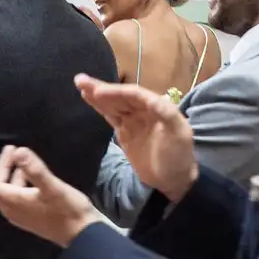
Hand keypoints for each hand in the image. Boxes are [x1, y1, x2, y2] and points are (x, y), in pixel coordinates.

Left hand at [0, 140, 102, 247]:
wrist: (84, 236)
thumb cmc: (69, 211)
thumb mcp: (53, 188)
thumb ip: (35, 170)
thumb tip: (18, 151)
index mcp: (10, 201)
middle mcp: (9, 208)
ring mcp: (19, 211)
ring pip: (4, 187)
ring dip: (5, 168)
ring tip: (12, 150)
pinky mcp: (29, 212)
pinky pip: (14, 192)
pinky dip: (16, 177)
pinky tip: (27, 169)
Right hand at [75, 75, 198, 202]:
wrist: (172, 179)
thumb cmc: (178, 156)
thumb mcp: (178, 134)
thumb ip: (167, 115)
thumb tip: (152, 99)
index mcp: (158, 107)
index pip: (134, 95)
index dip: (116, 92)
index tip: (98, 92)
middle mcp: (145, 109)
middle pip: (121, 96)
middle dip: (102, 88)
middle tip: (81, 80)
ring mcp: (133, 120)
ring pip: (114, 104)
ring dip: (97, 94)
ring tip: (80, 84)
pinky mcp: (124, 131)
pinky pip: (111, 115)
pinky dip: (99, 107)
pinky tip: (89, 98)